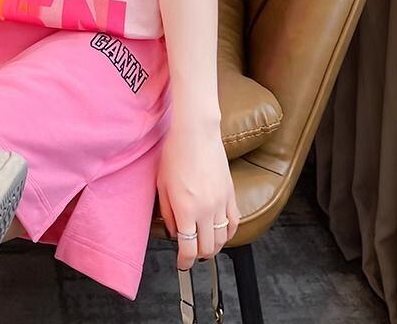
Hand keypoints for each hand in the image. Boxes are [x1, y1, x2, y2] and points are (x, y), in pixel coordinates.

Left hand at [156, 118, 239, 269]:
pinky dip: (229, 233)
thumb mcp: (161, 184)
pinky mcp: (231, 194)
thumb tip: (172, 231)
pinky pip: (234, 222)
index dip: (185, 261)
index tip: (182, 263)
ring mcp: (221, 203)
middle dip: (198, 256)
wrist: (196, 134)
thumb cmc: (175, 154)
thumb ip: (166, 212)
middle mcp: (206, 210)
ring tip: (205, 245)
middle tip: (191, 254)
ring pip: (223, 239)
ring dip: (214, 247)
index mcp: (185, 209)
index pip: (189, 248)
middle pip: (207, 248)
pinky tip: (222, 232)